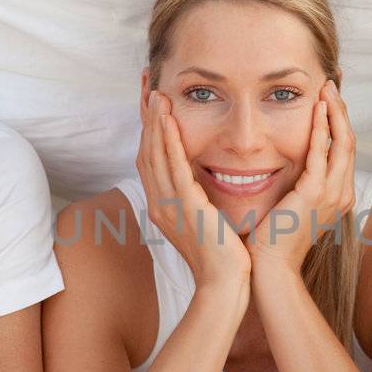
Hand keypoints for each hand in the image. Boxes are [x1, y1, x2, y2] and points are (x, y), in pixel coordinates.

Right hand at [137, 91, 249, 286]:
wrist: (226, 284)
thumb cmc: (222, 257)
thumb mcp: (205, 223)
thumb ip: (199, 202)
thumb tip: (204, 186)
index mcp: (163, 207)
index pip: (150, 161)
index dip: (149, 131)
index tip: (152, 105)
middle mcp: (160, 203)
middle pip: (146, 152)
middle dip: (146, 120)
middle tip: (148, 88)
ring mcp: (169, 205)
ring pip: (155, 155)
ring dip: (155, 123)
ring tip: (157, 94)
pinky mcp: (185, 205)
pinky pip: (173, 166)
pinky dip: (169, 141)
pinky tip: (169, 119)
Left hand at [247, 81, 354, 273]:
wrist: (271, 268)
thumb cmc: (274, 242)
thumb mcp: (292, 208)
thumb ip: (297, 187)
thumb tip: (289, 168)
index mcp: (339, 197)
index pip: (344, 152)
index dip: (339, 123)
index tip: (328, 101)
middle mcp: (342, 193)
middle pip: (350, 142)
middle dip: (341, 111)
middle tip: (330, 85)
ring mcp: (332, 193)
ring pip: (343, 142)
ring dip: (335, 112)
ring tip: (327, 88)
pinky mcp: (315, 192)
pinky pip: (323, 152)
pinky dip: (322, 127)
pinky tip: (317, 108)